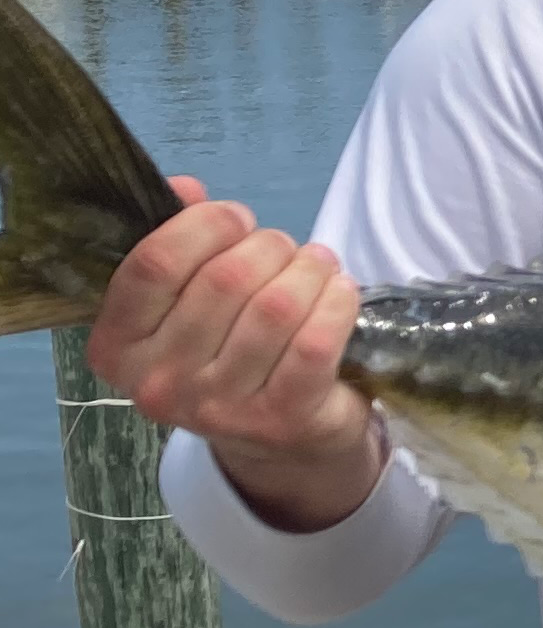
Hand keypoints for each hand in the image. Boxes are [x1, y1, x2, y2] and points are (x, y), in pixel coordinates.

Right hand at [87, 178, 385, 531]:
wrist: (279, 439)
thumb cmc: (226, 351)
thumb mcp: (184, 303)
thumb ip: (176, 242)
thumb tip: (185, 188)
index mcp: (118, 347)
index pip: (154, 263)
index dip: (204, 224)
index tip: (236, 217)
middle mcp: (160, 382)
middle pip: (224, 279)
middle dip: (268, 246)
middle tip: (285, 248)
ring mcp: (220, 407)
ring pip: (275, 306)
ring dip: (308, 269)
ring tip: (317, 265)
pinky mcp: (281, 418)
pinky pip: (317, 340)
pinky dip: (337, 302)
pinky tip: (340, 292)